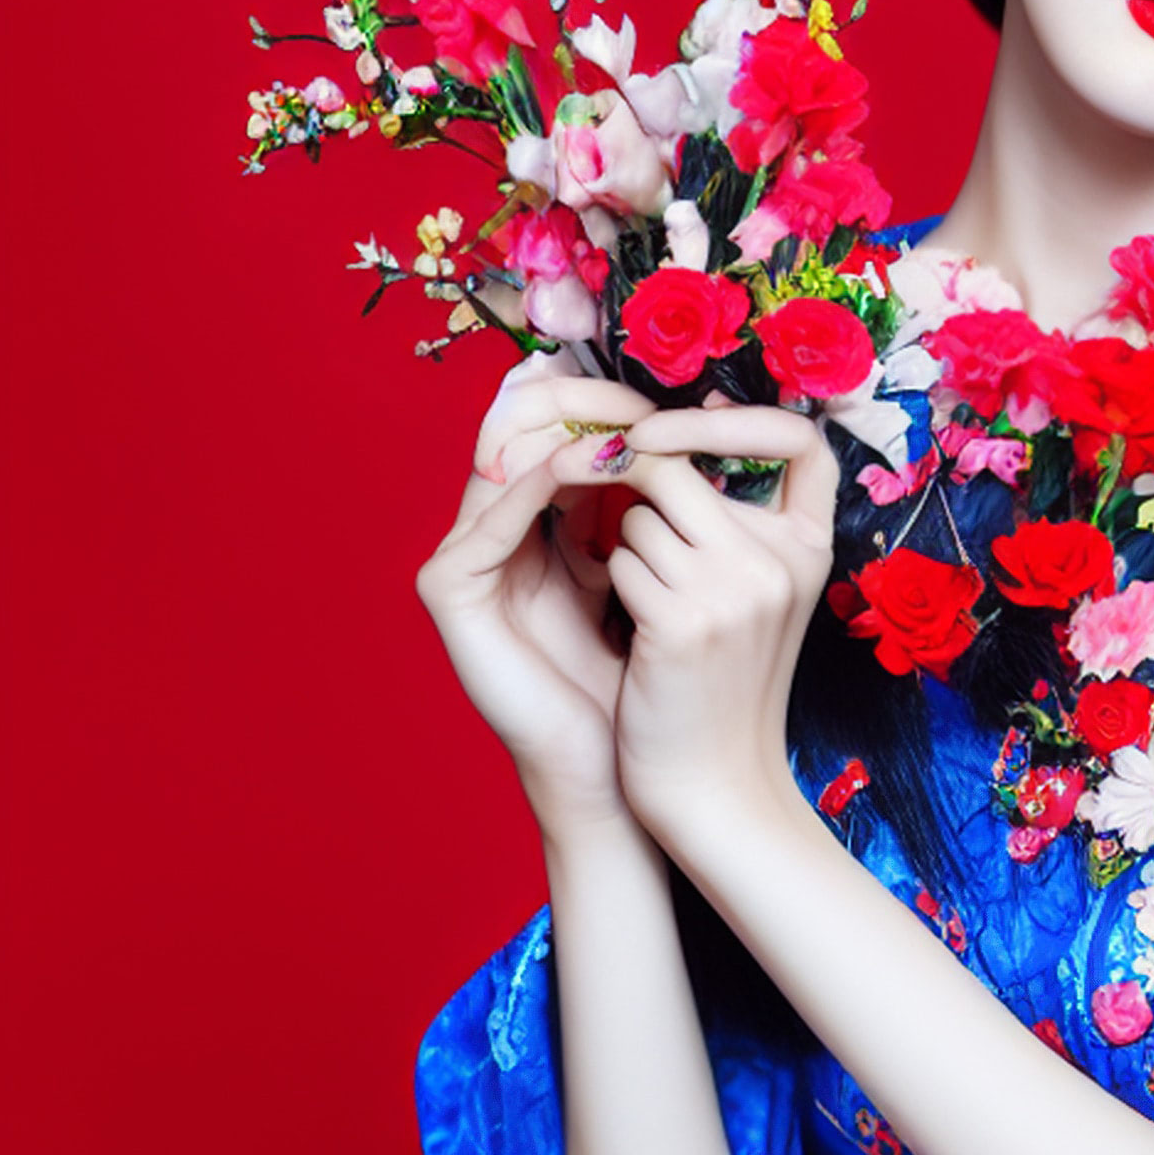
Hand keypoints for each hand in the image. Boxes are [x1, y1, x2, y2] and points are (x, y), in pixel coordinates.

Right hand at [414, 349, 665, 831]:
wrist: (630, 761)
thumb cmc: (656, 671)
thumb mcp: (662, 567)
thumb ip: (659, 503)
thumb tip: (705, 422)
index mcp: (533, 523)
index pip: (552, 428)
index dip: (604, 399)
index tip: (673, 394)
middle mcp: (489, 531)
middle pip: (518, 427)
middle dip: (587, 399)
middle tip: (648, 393)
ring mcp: (460, 557)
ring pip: (508, 455)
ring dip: (576, 426)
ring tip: (637, 418)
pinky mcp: (448, 587)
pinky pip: (498, 511)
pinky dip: (549, 476)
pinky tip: (603, 460)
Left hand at [593, 403, 840, 838]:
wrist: (716, 783)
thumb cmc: (723, 681)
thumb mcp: (758, 592)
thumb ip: (734, 521)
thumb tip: (680, 426)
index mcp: (810, 547)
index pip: (802, 439)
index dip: (742, 421)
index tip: (692, 428)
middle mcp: (781, 560)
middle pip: (682, 467)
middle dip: (636, 487)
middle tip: (619, 514)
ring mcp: (736, 589)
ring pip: (640, 514)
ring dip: (624, 547)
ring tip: (650, 601)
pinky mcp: (683, 621)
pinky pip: (622, 560)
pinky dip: (616, 586)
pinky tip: (637, 631)